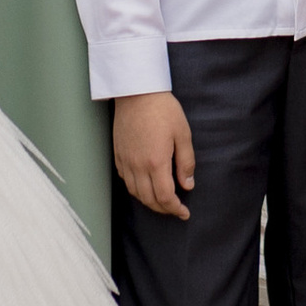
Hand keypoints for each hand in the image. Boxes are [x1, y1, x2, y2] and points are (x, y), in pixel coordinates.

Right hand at [114, 92, 195, 218]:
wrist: (137, 92)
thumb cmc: (163, 110)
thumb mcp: (183, 134)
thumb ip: (186, 162)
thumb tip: (187, 185)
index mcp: (156, 162)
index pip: (165, 197)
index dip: (175, 209)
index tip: (184, 213)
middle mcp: (138, 166)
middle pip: (149, 199)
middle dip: (163, 209)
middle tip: (175, 209)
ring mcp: (125, 161)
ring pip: (135, 193)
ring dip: (149, 201)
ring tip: (161, 201)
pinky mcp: (118, 154)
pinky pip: (125, 180)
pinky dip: (136, 189)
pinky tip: (144, 185)